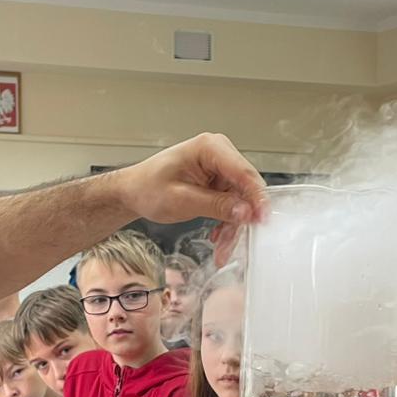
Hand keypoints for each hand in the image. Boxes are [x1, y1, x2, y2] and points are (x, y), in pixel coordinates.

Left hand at [113, 133, 269, 236]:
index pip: (244, 172)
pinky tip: (219, 237)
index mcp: (210, 147)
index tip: (262, 219)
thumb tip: (245, 211)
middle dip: (242, 218)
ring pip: (241, 200)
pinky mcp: (219, 181)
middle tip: (234, 244)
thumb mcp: (181, 200)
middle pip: (246, 188)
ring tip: (222, 249)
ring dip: (233, 225)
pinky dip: (228, 222)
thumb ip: (216, 205)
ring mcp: (220, 167)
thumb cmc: (148, 188)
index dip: (256, 198)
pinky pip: (233, 203)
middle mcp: (219, 153)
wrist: (134, 191)